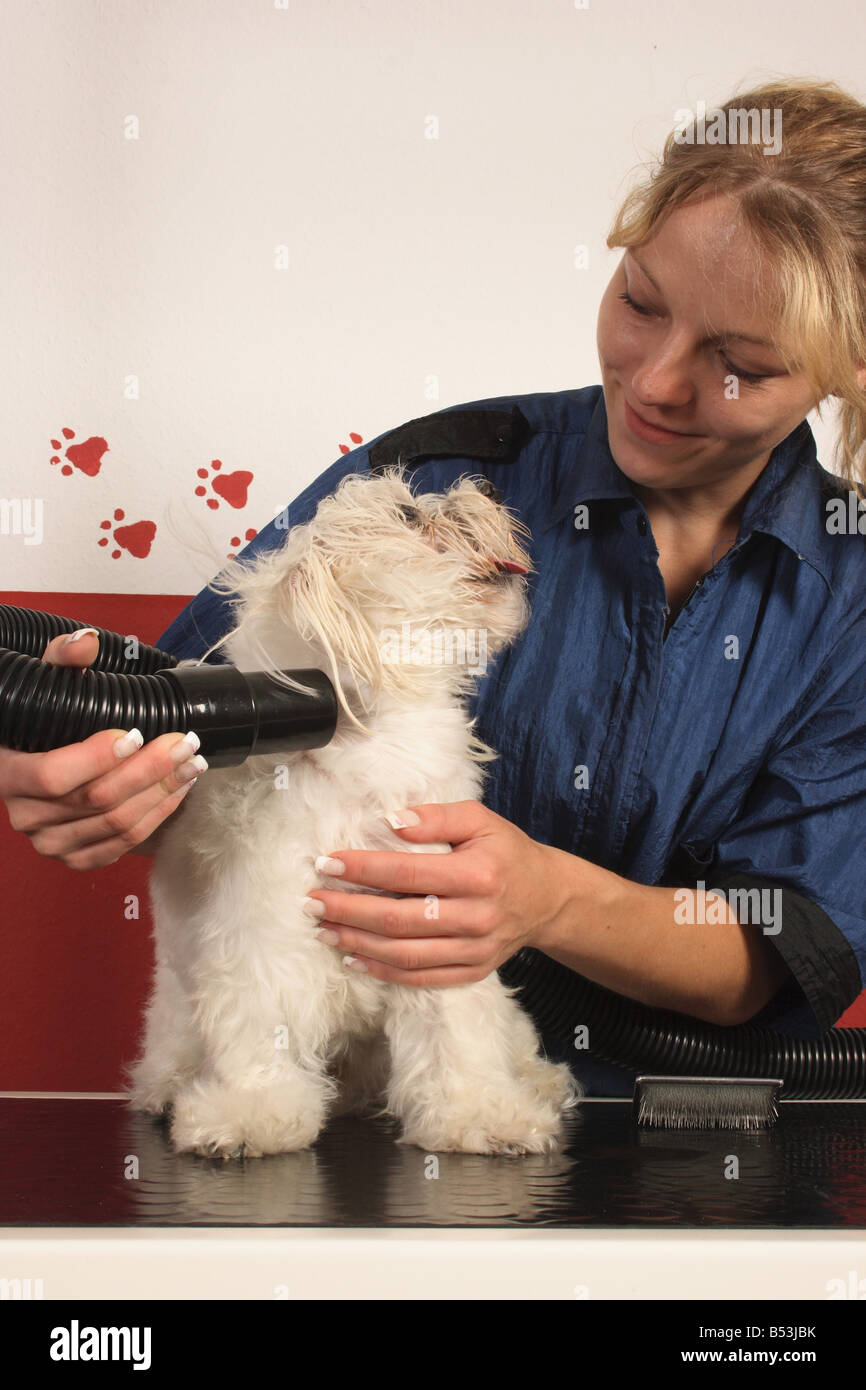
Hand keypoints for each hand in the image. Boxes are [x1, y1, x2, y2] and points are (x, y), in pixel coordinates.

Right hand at [0, 628, 206, 869]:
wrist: (35, 761)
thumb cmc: (41, 723)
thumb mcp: (44, 683)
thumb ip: (61, 660)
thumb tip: (86, 642)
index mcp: (9, 774)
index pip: (54, 776)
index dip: (98, 757)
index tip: (136, 733)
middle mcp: (27, 816)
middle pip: (97, 800)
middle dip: (150, 769)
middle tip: (185, 742)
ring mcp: (52, 842)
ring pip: (117, 824)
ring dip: (164, 792)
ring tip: (193, 762)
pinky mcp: (78, 857)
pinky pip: (125, 844)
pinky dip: (159, 816)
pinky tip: (180, 789)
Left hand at [305, 800, 571, 986]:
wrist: (548, 899)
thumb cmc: (507, 852)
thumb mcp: (481, 820)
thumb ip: (438, 817)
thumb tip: (392, 820)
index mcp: (479, 874)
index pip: (408, 873)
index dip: (363, 868)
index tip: (327, 862)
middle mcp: (477, 917)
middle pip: (400, 919)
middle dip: (349, 910)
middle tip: (312, 901)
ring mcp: (475, 950)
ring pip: (405, 954)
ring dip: (358, 942)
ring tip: (323, 928)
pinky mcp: (473, 972)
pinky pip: (421, 978)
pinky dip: (383, 971)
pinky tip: (353, 957)